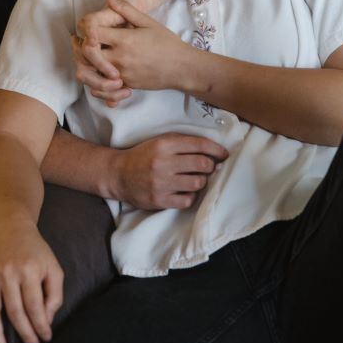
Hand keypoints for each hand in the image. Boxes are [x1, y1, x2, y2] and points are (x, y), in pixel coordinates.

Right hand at [0, 218, 63, 342]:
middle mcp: (8, 272)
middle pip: (14, 312)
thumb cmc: (36, 253)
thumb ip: (54, 295)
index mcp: (29, 270)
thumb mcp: (54, 268)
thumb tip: (46, 321)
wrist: (11, 230)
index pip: (34, 306)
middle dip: (24, 334)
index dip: (40, 326)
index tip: (45, 340)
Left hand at [71, 0, 166, 101]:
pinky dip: (96, 82)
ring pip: (92, 74)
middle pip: (87, 55)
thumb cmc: (167, 43)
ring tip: (83, 58)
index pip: (93, 34)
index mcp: (124, 40)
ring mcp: (122, 74)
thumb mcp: (148, 22)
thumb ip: (126, 10)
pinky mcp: (126, 85)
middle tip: (77, 43)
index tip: (85, 29)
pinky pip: (103, 88)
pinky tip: (96, 73)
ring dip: (84, 66)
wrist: (182, 68)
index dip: (85, 30)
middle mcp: (120, 58)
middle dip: (79, 49)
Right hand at [109, 133, 227, 208]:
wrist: (119, 174)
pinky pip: (187, 200)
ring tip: (196, 179)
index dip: (217, 149)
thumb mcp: (160, 142)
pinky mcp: (159, 200)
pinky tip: (185, 191)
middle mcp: (163, 163)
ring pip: (197, 183)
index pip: (199, 145)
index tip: (224, 154)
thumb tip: (212, 152)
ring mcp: (161, 183)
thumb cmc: (144, 156)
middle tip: (211, 167)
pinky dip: (191, 196)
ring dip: (201, 181)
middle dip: (211, 166)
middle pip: (202, 164)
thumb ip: (183, 143)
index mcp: (165, 145)